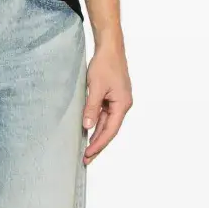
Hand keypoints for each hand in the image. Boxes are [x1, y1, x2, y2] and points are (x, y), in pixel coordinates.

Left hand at [82, 40, 132, 163]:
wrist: (109, 47)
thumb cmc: (105, 64)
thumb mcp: (95, 87)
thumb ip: (92, 108)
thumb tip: (87, 126)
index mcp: (122, 104)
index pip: (110, 130)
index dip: (99, 144)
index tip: (88, 154)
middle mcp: (122, 105)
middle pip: (109, 130)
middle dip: (97, 144)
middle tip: (86, 159)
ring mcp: (117, 101)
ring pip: (106, 123)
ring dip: (96, 135)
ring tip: (85, 150)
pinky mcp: (112, 97)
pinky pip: (103, 114)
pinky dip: (96, 123)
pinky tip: (88, 132)